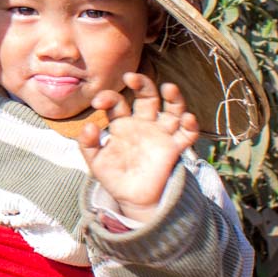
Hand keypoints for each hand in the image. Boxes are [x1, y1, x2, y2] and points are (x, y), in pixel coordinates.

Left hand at [78, 73, 198, 224]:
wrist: (133, 199)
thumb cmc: (113, 176)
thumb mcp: (95, 161)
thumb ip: (87, 144)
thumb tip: (88, 125)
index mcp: (122, 123)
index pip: (116, 102)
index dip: (108, 97)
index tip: (98, 102)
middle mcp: (143, 123)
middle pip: (147, 96)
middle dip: (142, 83)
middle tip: (131, 77)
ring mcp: (160, 134)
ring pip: (172, 109)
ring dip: (173, 97)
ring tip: (169, 88)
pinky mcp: (174, 148)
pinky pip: (186, 134)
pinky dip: (190, 125)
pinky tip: (186, 118)